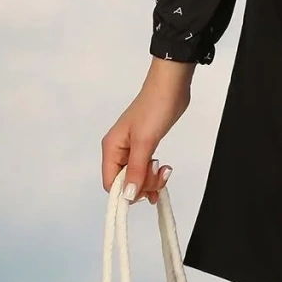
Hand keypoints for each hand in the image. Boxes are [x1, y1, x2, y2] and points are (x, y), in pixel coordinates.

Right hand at [101, 58, 193, 204]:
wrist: (171, 87)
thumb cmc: (155, 108)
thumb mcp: (145, 142)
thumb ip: (136, 170)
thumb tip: (128, 195)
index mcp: (112, 147)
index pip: (110, 182)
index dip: (126, 191)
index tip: (144, 192)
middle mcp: (119, 149)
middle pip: (125, 181)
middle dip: (142, 184)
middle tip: (159, 176)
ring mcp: (132, 147)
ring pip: (137, 176)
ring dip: (151, 179)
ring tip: (165, 170)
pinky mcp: (146, 145)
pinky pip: (146, 168)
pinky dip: (155, 173)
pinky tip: (165, 170)